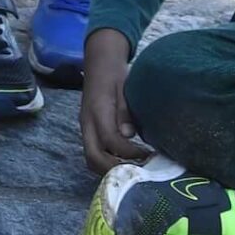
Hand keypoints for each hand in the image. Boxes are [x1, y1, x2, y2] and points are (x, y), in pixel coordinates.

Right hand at [80, 30, 150, 174]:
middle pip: (93, 157)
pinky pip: (95, 152)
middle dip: (113, 170)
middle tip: (138, 173)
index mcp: (97, 111)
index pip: (109, 140)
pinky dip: (109, 162)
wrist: (99, 61)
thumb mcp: (124, 88)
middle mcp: (87, 123)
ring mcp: (87, 127)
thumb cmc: (114, 74)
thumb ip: (125, 112)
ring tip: (134, 170)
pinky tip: (127, 162)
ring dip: (110, 168)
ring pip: (91, 158)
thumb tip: (128, 135)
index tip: (148, 156)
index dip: (128, 153)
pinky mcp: (90, 130)